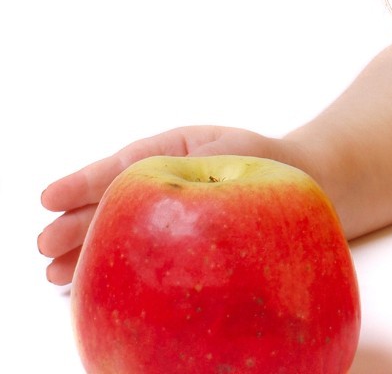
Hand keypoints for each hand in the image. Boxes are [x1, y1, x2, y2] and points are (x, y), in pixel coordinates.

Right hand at [38, 126, 295, 285]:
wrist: (305, 181)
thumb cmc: (267, 164)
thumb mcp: (236, 156)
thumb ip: (200, 170)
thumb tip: (163, 197)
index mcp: (176, 149)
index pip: (127, 165)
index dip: (86, 183)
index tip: (49, 198)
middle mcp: (166, 179)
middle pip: (115, 203)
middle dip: (78, 223)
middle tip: (44, 245)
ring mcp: (169, 211)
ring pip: (122, 230)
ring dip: (87, 250)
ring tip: (54, 271)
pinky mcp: (177, 241)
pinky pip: (143, 253)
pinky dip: (117, 266)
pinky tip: (89, 284)